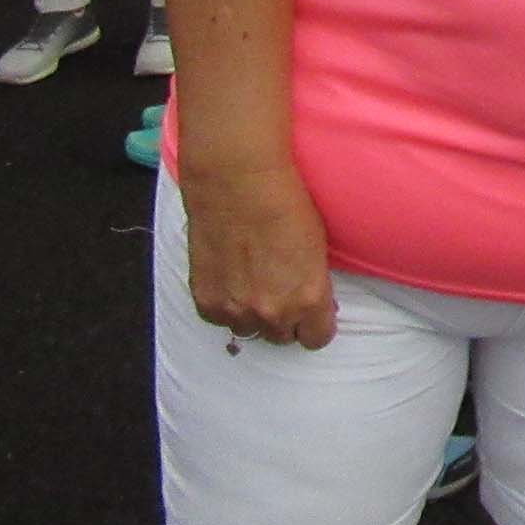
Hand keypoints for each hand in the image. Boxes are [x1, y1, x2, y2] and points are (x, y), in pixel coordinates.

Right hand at [182, 163, 337, 349]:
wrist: (238, 185)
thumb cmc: (286, 206)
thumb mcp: (318, 250)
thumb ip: (314, 287)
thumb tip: (312, 305)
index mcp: (308, 300)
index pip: (317, 339)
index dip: (316, 325)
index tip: (313, 311)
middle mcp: (273, 313)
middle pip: (282, 337)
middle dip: (285, 319)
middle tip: (280, 290)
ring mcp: (236, 311)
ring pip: (249, 330)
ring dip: (253, 314)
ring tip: (253, 283)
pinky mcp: (206, 302)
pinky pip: (219, 318)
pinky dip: (225, 304)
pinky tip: (230, 278)